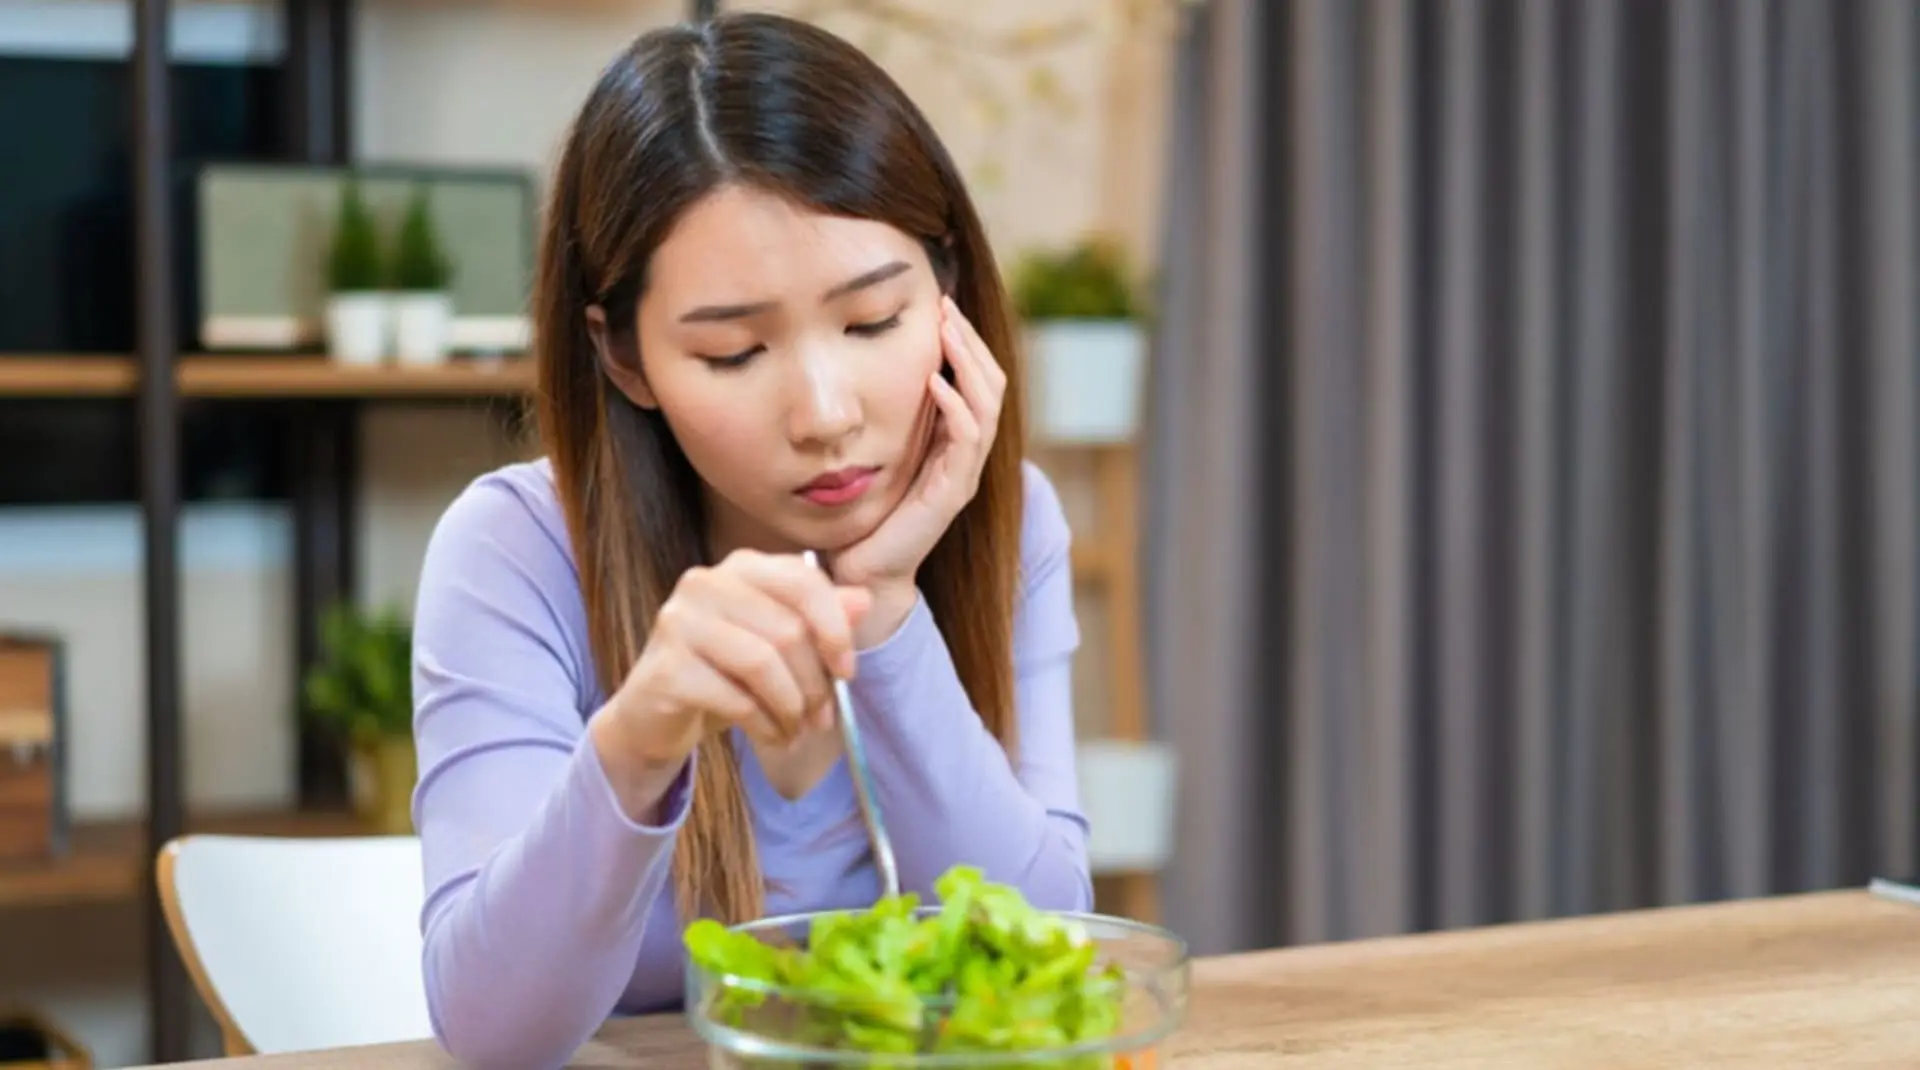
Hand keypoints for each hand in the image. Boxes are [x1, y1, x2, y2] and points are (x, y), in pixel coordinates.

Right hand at [589, 550, 870, 815]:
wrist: (655, 715)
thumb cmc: (724, 674)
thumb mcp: (779, 645)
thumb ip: (819, 619)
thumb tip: (863, 600)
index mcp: (741, 567)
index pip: (803, 582)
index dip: (835, 630)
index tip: (847, 672)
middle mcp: (705, 583)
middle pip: (787, 630)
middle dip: (814, 683)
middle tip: (821, 717)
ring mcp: (680, 622)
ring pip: (763, 664)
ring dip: (792, 708)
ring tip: (796, 731)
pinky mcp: (667, 667)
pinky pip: (736, 698)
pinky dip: (765, 724)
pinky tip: (771, 736)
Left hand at [829, 296, 1006, 594]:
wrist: (863, 566)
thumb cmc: (868, 509)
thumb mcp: (882, 449)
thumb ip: (893, 416)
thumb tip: (874, 366)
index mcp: (956, 442)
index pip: (979, 381)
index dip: (967, 343)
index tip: (943, 307)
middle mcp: (968, 454)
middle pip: (992, 385)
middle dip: (972, 343)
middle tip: (947, 307)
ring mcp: (965, 473)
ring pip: (988, 406)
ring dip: (968, 363)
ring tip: (947, 333)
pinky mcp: (953, 492)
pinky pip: (967, 439)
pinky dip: (955, 405)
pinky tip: (934, 381)